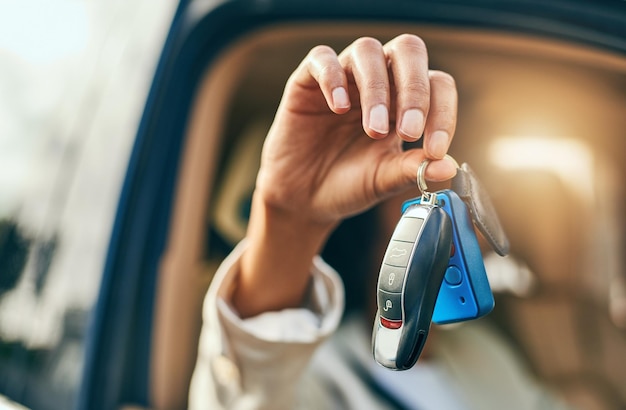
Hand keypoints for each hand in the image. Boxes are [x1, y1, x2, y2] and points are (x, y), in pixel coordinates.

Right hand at [235, 34, 458, 316]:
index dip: (443, 113)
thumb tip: (450, 167)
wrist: (304, 199)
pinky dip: (333, 78)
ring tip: (372, 130)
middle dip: (414, 89)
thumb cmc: (348, 184)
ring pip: (367, 50)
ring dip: (376, 88)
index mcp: (406, 101)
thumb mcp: (384, 179)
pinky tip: (339, 108)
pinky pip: (322, 59)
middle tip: (409, 131)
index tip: (436, 149)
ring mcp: (344, 76)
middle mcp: (379, 80)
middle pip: (408, 51)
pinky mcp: (307, 80)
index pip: (437, 85)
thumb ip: (413, 169)